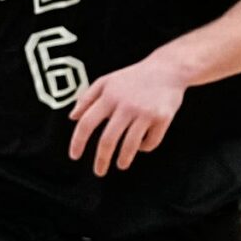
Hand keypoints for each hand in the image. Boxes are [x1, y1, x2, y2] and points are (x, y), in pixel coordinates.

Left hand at [70, 54, 188, 176]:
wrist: (168, 68)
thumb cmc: (134, 76)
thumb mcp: (107, 81)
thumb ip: (87, 98)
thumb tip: (72, 118)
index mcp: (109, 96)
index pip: (87, 123)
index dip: (78, 142)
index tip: (74, 156)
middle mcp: (126, 105)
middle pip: (108, 140)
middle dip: (101, 160)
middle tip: (99, 171)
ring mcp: (145, 112)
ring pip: (130, 146)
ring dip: (123, 159)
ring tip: (120, 165)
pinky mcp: (162, 117)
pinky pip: (150, 142)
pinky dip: (144, 147)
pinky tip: (141, 146)